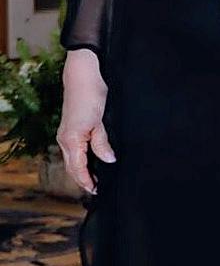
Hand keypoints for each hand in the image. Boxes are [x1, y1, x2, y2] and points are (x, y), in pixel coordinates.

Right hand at [56, 50, 115, 193]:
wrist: (82, 75)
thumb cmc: (91, 95)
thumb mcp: (100, 121)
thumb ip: (102, 143)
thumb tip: (108, 160)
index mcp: (71, 140)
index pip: (78, 168)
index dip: (87, 181)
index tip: (97, 190)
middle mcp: (64, 139)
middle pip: (72, 167)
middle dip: (83, 179)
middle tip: (97, 189)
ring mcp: (65, 134)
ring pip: (72, 159)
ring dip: (81, 170)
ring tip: (94, 179)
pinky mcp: (69, 128)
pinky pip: (72, 150)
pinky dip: (79, 160)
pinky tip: (89, 162)